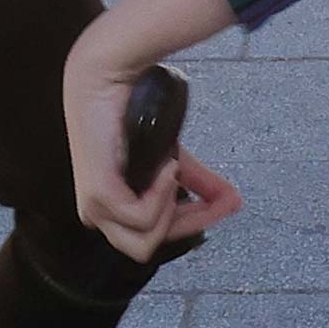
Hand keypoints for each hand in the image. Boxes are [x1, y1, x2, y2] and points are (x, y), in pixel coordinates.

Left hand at [59, 0, 249, 263]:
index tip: (228, 204)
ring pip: (142, 243)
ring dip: (170, 211)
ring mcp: (93, 206)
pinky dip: (161, 196)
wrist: (107, 78)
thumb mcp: (171, 155)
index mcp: (112, 208)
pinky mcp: (97, 194)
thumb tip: (234, 201)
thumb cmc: (131, 112)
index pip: (153, 239)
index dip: (193, 225)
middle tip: (213, 197)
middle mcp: (98, 212)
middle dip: (186, 224)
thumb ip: (197, 182)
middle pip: (147, 249)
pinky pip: (142, 218)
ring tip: (173, 171)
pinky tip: (165, 166)